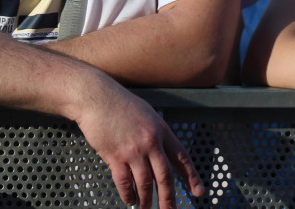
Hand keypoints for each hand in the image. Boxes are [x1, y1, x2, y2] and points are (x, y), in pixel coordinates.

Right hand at [74, 75, 202, 208]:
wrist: (95, 97)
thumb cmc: (118, 103)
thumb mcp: (146, 113)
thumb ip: (155, 133)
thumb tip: (160, 153)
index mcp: (161, 130)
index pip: (181, 157)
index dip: (191, 176)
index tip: (199, 192)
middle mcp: (150, 141)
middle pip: (165, 176)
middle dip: (169, 198)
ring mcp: (133, 150)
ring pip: (145, 183)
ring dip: (146, 200)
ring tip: (145, 208)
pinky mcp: (115, 156)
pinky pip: (125, 182)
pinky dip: (128, 194)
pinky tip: (129, 199)